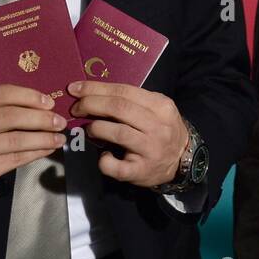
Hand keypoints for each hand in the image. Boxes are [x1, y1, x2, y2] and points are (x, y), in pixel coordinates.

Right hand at [0, 85, 66, 207]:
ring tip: (59, 137)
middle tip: (60, 121)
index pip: (2, 94)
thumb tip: (40, 106)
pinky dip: (36, 153)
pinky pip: (15, 158)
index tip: (49, 102)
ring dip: (43, 138)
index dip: (29, 96)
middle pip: (11, 116)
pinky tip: (47, 149)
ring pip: (16, 139)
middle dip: (41, 118)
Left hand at [67, 80, 187, 188]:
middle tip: (76, 108)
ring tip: (90, 129)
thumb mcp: (156, 109)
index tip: (75, 89)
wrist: (182, 159)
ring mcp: (151, 149)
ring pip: (118, 133)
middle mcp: (158, 126)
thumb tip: (93, 93)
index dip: (96, 88)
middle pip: (119, 108)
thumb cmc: (162, 129)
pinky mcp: (141, 171)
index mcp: (160, 106)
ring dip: (96, 128)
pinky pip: (117, 166)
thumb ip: (131, 101)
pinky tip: (103, 156)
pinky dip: (104, 161)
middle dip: (91, 104)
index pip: (124, 91)